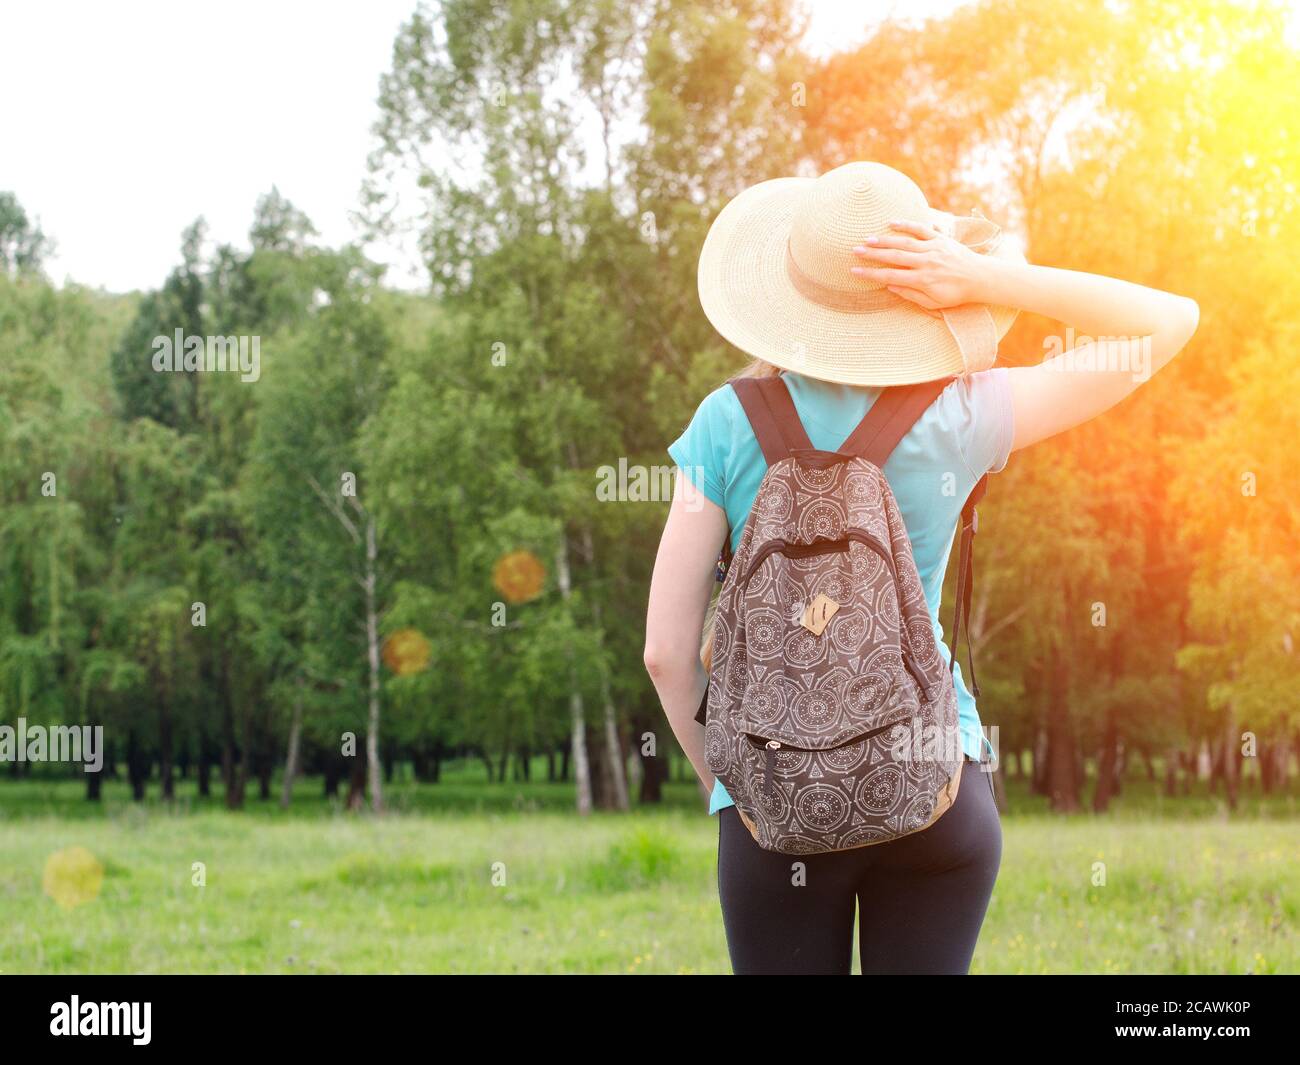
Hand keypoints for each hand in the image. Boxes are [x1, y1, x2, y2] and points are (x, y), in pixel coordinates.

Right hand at [849, 219, 988, 309]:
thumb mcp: (933, 303)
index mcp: (923, 280)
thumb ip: (911, 294)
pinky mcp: (941, 239)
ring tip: (867, 239)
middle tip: (855, 250)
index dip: (871, 274)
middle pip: (894, 257)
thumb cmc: (955, 294)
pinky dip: (907, 225)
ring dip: (885, 240)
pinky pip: (922, 229)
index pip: (890, 276)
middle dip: (873, 254)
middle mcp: (926, 262)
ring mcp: (934, 248)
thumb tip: (891, 286)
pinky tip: (892, 223)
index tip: (855, 271)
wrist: (979, 278)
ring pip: (905, 242)